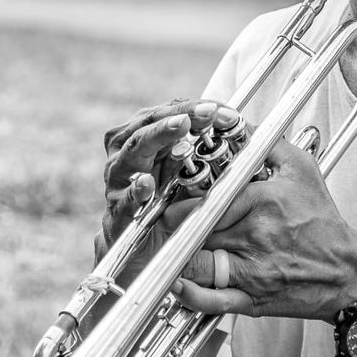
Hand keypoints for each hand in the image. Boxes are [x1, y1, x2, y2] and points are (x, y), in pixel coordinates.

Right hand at [93, 98, 233, 269]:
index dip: (197, 108)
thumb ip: (202, 150)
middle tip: (207, 112)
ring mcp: (118, 179)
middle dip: (182, 115)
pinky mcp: (117, 210)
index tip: (225, 111)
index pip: (169, 111)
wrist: (139, 248)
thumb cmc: (163, 202)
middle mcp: (125, 151)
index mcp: (142, 135)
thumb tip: (238, 129)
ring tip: (180, 126)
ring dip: (158, 137)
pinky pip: (125, 198)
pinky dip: (136, 190)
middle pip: (150, 121)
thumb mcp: (184, 172)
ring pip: (134, 150)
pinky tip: (148, 183)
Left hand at [164, 136, 356, 320]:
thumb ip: (268, 143)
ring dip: (180, 257)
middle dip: (177, 227)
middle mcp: (256, 234)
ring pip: (198, 262)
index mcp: (264, 200)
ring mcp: (253, 270)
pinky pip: (212, 300)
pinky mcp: (252, 299)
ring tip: (172, 249)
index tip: (175, 202)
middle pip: (197, 229)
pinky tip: (178, 284)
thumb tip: (240, 124)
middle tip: (167, 225)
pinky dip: (191, 295)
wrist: (347, 271)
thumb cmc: (322, 220)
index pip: (210, 199)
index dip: (184, 202)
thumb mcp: (302, 170)